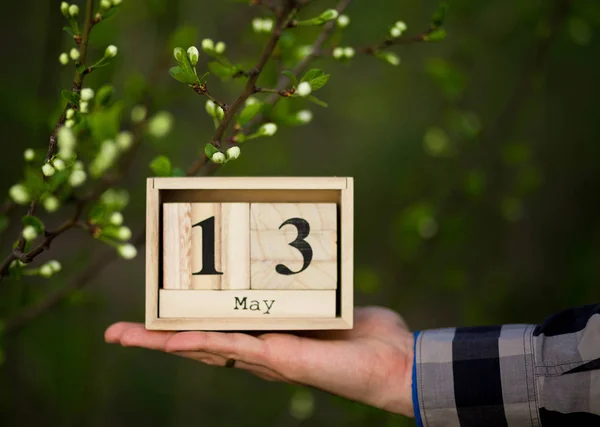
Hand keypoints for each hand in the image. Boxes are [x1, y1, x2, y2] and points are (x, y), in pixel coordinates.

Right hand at [105, 306, 414, 416]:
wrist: (394, 363)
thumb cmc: (365, 336)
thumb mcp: (327, 305)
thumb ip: (308, 293)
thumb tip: (300, 268)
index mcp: (268, 335)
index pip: (217, 329)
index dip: (184, 322)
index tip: (156, 311)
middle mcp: (260, 349)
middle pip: (200, 341)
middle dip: (158, 337)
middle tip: (119, 332)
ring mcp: (266, 356)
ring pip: (205, 347)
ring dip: (164, 342)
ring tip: (126, 336)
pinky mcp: (279, 358)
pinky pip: (231, 347)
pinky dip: (199, 343)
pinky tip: (172, 340)